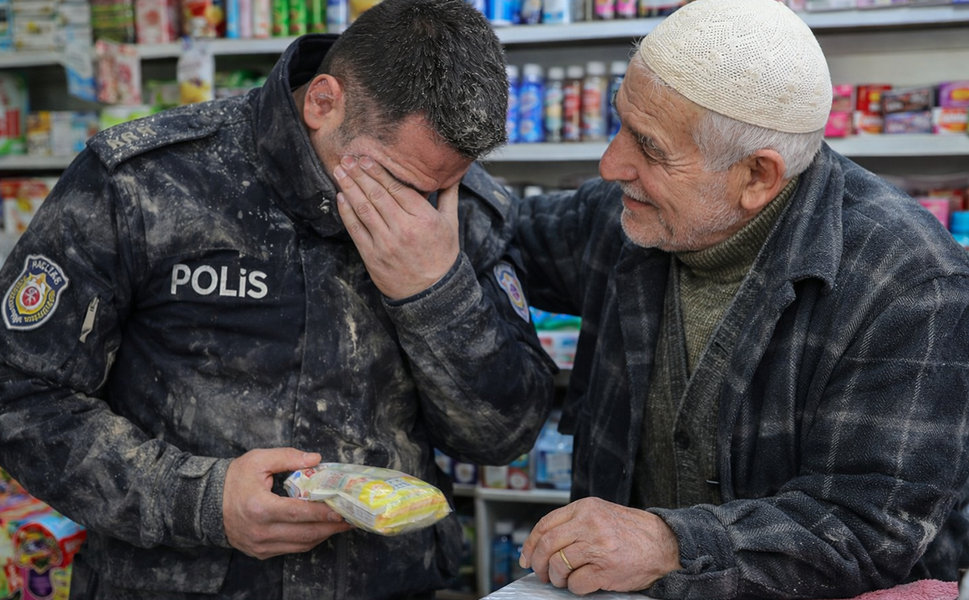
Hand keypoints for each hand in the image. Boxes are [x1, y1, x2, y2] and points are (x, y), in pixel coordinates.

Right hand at [223, 448, 352, 558]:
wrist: (206, 502)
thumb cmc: (234, 479)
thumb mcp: (258, 460)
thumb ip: (288, 457)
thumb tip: (316, 459)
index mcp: (260, 507)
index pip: (299, 513)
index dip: (323, 512)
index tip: (342, 509)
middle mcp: (260, 531)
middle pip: (304, 533)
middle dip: (331, 527)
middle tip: (350, 519)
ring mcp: (260, 545)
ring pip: (300, 545)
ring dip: (324, 535)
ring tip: (341, 525)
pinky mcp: (260, 552)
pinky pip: (291, 549)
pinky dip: (308, 541)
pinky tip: (321, 530)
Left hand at [334, 155, 460, 299]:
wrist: (431, 293)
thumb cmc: (442, 256)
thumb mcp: (451, 224)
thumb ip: (449, 196)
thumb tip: (453, 173)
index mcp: (424, 218)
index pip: (397, 189)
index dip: (378, 171)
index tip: (365, 158)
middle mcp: (404, 229)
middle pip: (377, 195)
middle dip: (359, 174)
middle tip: (347, 158)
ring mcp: (386, 244)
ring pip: (363, 209)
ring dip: (349, 188)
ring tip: (339, 171)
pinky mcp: (372, 256)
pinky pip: (355, 230)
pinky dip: (346, 212)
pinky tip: (341, 197)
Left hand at [519, 497, 681, 594]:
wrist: (664, 543)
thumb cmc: (632, 531)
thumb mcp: (601, 514)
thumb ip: (575, 522)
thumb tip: (544, 543)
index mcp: (585, 508)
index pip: (545, 525)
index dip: (530, 544)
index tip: (526, 557)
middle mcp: (589, 524)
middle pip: (548, 545)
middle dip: (538, 563)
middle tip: (541, 573)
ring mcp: (598, 547)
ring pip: (559, 565)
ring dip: (556, 577)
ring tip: (563, 579)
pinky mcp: (606, 569)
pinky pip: (576, 583)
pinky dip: (574, 587)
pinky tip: (583, 583)